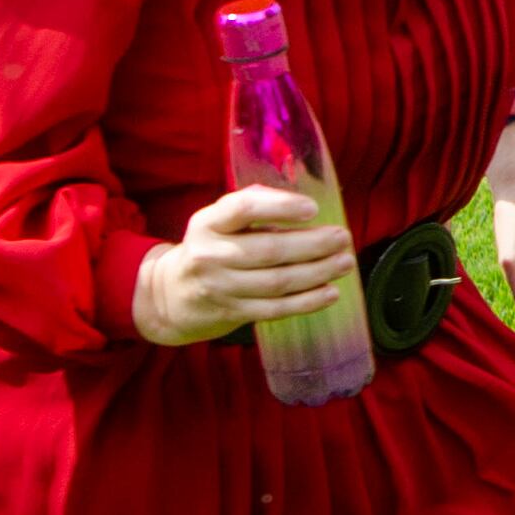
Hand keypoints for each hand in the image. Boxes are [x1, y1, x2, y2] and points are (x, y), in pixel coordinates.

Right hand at [132, 185, 353, 345]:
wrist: (170, 294)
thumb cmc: (212, 245)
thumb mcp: (219, 218)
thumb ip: (254, 203)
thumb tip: (299, 201)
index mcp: (208, 223)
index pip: (242, 210)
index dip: (279, 207)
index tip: (312, 208)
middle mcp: (210, 255)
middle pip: (268, 250)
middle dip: (313, 244)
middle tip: (343, 237)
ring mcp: (220, 287)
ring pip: (276, 282)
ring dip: (317, 273)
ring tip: (345, 262)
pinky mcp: (231, 312)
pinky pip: (275, 309)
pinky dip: (306, 302)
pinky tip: (331, 293)